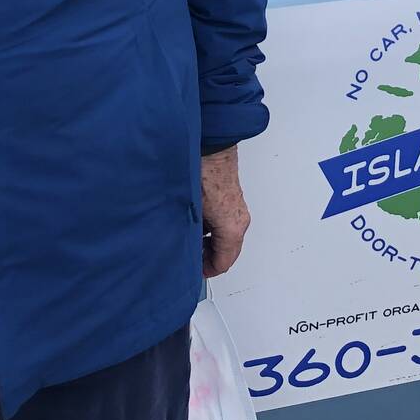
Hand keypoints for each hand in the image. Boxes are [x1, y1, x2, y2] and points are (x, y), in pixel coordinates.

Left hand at [202, 147, 250, 277]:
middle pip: (227, 252)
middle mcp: (239, 221)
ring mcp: (238, 210)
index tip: (194, 271)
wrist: (212, 148)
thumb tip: (180, 252)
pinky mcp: (233, 202)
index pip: (224, 263)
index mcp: (232, 228)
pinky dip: (211, 230)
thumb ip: (190, 238)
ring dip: (209, 243)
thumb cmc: (204, 175)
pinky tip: (195, 223)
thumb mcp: (191, 214)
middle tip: (190, 258)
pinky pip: (225, 224)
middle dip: (208, 258)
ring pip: (226, 238)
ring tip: (189, 240)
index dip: (206, 271)